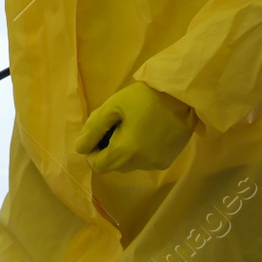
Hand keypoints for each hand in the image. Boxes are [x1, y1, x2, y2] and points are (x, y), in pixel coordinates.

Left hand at [75, 83, 196, 173]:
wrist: (182, 96)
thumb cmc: (144, 98)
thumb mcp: (113, 107)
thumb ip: (93, 128)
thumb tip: (80, 147)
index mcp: (125, 153)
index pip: (97, 165)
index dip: (92, 151)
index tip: (98, 133)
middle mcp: (141, 165)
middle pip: (113, 165)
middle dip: (108, 149)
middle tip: (115, 125)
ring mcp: (156, 164)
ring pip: (129, 164)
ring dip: (124, 150)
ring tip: (132, 126)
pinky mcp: (168, 160)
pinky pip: (145, 161)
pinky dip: (139, 150)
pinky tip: (146, 131)